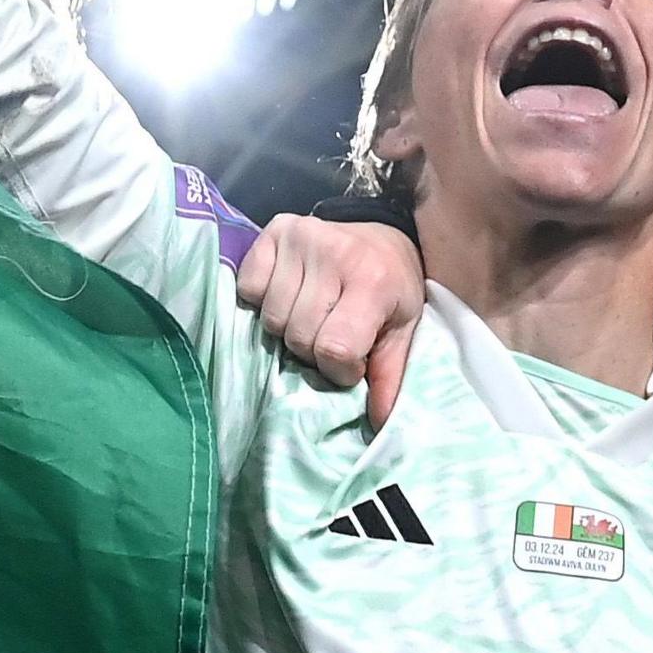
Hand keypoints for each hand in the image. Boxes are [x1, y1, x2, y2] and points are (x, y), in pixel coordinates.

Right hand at [232, 213, 425, 429]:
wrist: (386, 234)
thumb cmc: (394, 289)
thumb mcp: (403, 331)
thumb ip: (390, 376)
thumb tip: (380, 423)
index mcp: (372, 281)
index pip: (334, 348)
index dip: (339, 369)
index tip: (353, 363)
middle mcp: (334, 253)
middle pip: (298, 336)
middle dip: (314, 350)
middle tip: (332, 335)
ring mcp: (302, 237)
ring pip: (271, 318)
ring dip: (289, 328)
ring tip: (313, 316)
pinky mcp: (276, 229)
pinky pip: (249, 286)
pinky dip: (263, 299)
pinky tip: (290, 294)